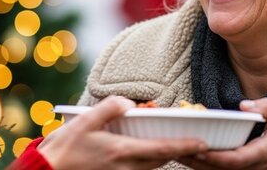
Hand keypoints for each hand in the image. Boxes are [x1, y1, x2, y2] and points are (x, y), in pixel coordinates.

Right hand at [39, 96, 206, 169]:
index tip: (203, 144)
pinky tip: (140, 149)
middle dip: (175, 150)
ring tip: (165, 141)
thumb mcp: (84, 121)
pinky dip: (146, 160)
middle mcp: (125, 168)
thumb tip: (129, 103)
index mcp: (121, 151)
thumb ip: (109, 108)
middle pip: (160, 160)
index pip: (161, 149)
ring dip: (160, 154)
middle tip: (187, 138)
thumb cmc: (64, 148)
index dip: (184, 146)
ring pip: (150, 166)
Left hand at [178, 98, 266, 169]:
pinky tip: (180, 151)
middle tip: (174, 147)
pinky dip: (196, 162)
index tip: (197, 148)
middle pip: (218, 169)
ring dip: (192, 162)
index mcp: (262, 155)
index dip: (215, 157)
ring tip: (171, 149)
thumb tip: (244, 105)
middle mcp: (250, 167)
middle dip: (195, 160)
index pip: (235, 160)